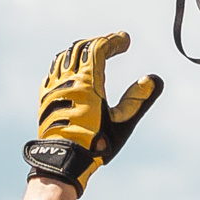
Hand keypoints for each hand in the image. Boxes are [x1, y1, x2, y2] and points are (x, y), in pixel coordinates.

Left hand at [23, 34, 162, 192]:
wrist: (63, 159)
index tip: (126, 40)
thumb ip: (138, 99)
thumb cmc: (96, 143)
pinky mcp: (46, 97)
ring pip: (65, 57)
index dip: (114, 40)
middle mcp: (68, 80)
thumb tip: (152, 79)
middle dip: (100, 42)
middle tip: (115, 44)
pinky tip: (74, 71)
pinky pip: (54, 70)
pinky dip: (67, 63)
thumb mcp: (122, 122)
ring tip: (96, 53)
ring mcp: (54, 87)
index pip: (99, 48)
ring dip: (82, 50)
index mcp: (87, 82)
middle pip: (81, 48)